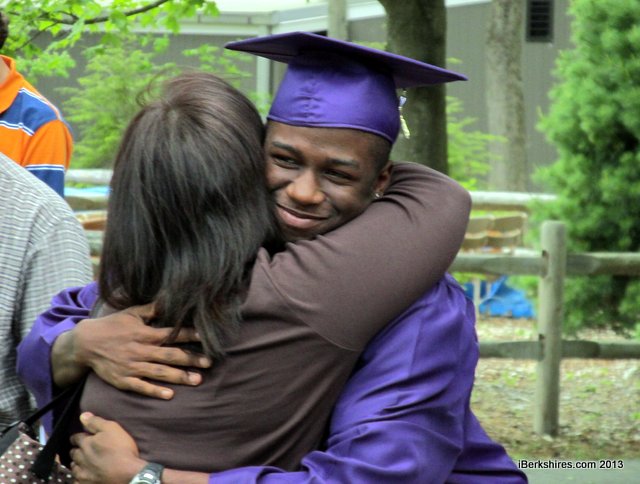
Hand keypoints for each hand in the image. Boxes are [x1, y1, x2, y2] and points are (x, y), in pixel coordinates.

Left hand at [70, 412, 144, 483]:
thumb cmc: (121, 449)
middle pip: (73, 453)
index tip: (82, 436)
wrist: (127, 473)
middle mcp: (81, 458)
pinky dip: (78, 478)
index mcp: (86, 443)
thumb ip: (96, 422)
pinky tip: (83, 476)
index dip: (79, 436)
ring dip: (77, 464)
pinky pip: (76, 481)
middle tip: (83, 449)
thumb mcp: (112, 429)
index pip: (76, 437)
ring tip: (82, 463)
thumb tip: (82, 416)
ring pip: (74, 467)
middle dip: (77, 450)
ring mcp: (82, 473)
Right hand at [73, 304, 210, 398]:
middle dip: (191, 359)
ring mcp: (132, 367)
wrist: (84, 344)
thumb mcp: (132, 313)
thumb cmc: (112, 326)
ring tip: (197, 380)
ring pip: (159, 372)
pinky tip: (170, 395)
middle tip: (209, 363)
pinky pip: (141, 387)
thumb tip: (170, 297)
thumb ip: (152, 309)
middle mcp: (140, 350)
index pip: (172, 334)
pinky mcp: (123, 380)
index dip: (190, 335)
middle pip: (170, 355)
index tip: (207, 338)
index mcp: (145, 333)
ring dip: (179, 377)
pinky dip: (155, 391)